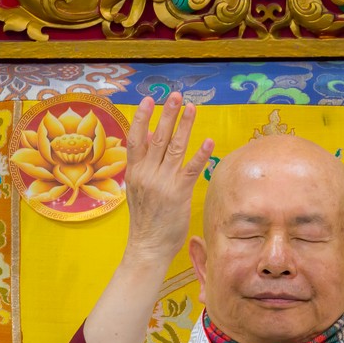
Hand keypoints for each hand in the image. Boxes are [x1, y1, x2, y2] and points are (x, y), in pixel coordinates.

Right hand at [123, 93, 213, 262]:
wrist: (147, 246)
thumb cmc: (145, 219)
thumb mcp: (137, 189)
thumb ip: (143, 163)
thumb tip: (150, 137)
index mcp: (134, 172)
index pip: (135, 139)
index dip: (140, 118)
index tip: (147, 100)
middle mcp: (147, 174)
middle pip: (158, 138)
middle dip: (167, 114)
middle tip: (176, 95)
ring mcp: (163, 183)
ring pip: (175, 148)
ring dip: (185, 126)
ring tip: (192, 108)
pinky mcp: (179, 193)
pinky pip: (191, 169)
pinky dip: (200, 154)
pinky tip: (209, 140)